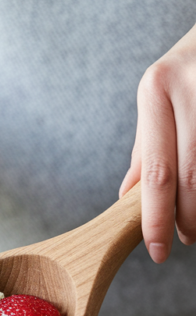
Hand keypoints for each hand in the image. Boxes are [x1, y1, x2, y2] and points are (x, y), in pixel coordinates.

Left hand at [120, 23, 195, 262]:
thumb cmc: (191, 66)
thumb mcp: (161, 95)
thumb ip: (147, 146)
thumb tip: (127, 199)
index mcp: (156, 88)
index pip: (156, 172)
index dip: (156, 219)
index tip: (158, 249)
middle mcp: (189, 87)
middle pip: (190, 178)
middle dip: (188, 220)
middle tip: (186, 238)